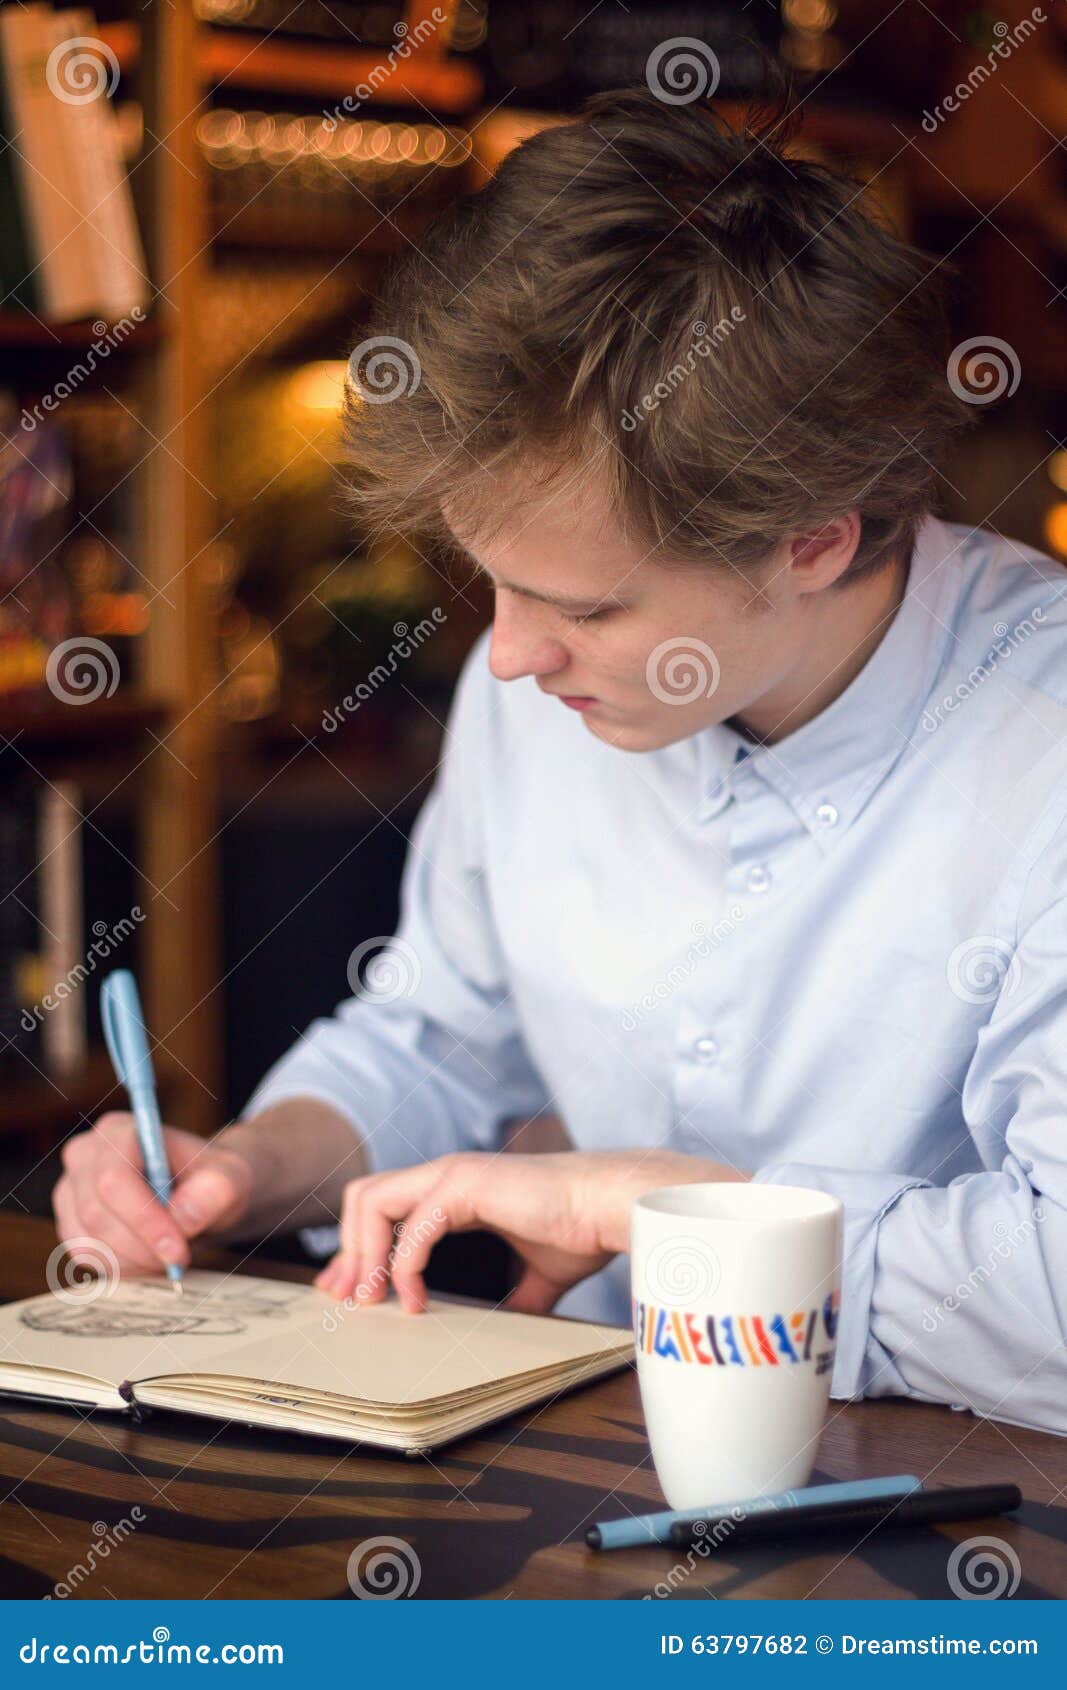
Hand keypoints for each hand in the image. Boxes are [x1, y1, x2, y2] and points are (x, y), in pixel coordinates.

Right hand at [52, 1112, 255, 1278]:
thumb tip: (182, 1216)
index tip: (177, 1249)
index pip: (114, 1179)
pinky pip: (87, 1256)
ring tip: (169, 1253)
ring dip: (134, 1259)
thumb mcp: (230, 1178)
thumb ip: (216, 1190)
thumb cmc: (211, 1179)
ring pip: (90, 1240)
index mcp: (118, 1130)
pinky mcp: (71, 1222)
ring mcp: (71, 1190)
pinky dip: (122, 1265)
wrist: (200, 1193)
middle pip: (97, 1213)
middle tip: (179, 1258)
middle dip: (143, 1245)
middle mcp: (85, 1155)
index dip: (143, 1219)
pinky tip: (149, 1255)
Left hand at [314, 1149, 747, 1314]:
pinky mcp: (465, 1185)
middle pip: (363, 1197)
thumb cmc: (582, 1229)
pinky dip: (404, 1265)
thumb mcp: (537, 1272)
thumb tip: (512, 1327)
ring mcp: (452, 1173)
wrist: (610, 1207)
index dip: (361, 1247)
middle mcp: (445, 1173)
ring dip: (363, 1254)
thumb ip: (516, 1295)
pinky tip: (414, 1298)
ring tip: (371, 1299)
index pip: (384, 1206)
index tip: (354, 1292)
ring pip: (372, 1202)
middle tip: (346, 1299)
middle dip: (346, 1248)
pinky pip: (413, 1228)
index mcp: (455, 1186)